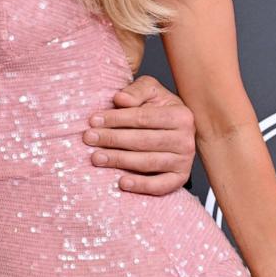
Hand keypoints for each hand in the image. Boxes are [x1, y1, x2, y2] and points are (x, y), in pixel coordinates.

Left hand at [82, 74, 195, 195]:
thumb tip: (120, 99)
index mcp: (181, 115)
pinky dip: (141, 186)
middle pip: (143, 141)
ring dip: (119, 160)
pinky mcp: (179, 179)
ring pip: (148, 163)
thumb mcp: (150, 90)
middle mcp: (186, 139)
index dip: (116, 119)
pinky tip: (121, 182)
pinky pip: (160, 186)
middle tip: (89, 138)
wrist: (173, 129)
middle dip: (112, 139)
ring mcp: (184, 161)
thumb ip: (136, 91)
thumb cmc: (157, 107)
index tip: (93, 120)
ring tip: (96, 157)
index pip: (143, 118)